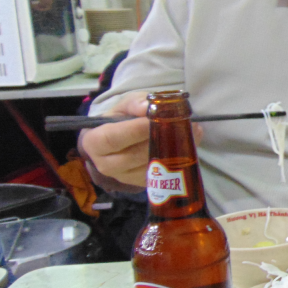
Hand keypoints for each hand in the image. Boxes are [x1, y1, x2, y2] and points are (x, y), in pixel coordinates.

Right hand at [77, 92, 201, 188]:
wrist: (118, 141)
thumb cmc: (119, 120)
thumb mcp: (124, 105)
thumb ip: (135, 103)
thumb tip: (147, 107)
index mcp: (95, 143)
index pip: (113, 139)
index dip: (135, 130)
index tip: (155, 119)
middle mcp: (106, 165)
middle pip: (135, 155)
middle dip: (159, 139)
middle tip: (181, 122)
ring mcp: (126, 178)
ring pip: (151, 166)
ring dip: (174, 148)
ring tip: (192, 130)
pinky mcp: (143, 183)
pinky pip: (162, 174)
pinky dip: (179, 158)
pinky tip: (189, 143)